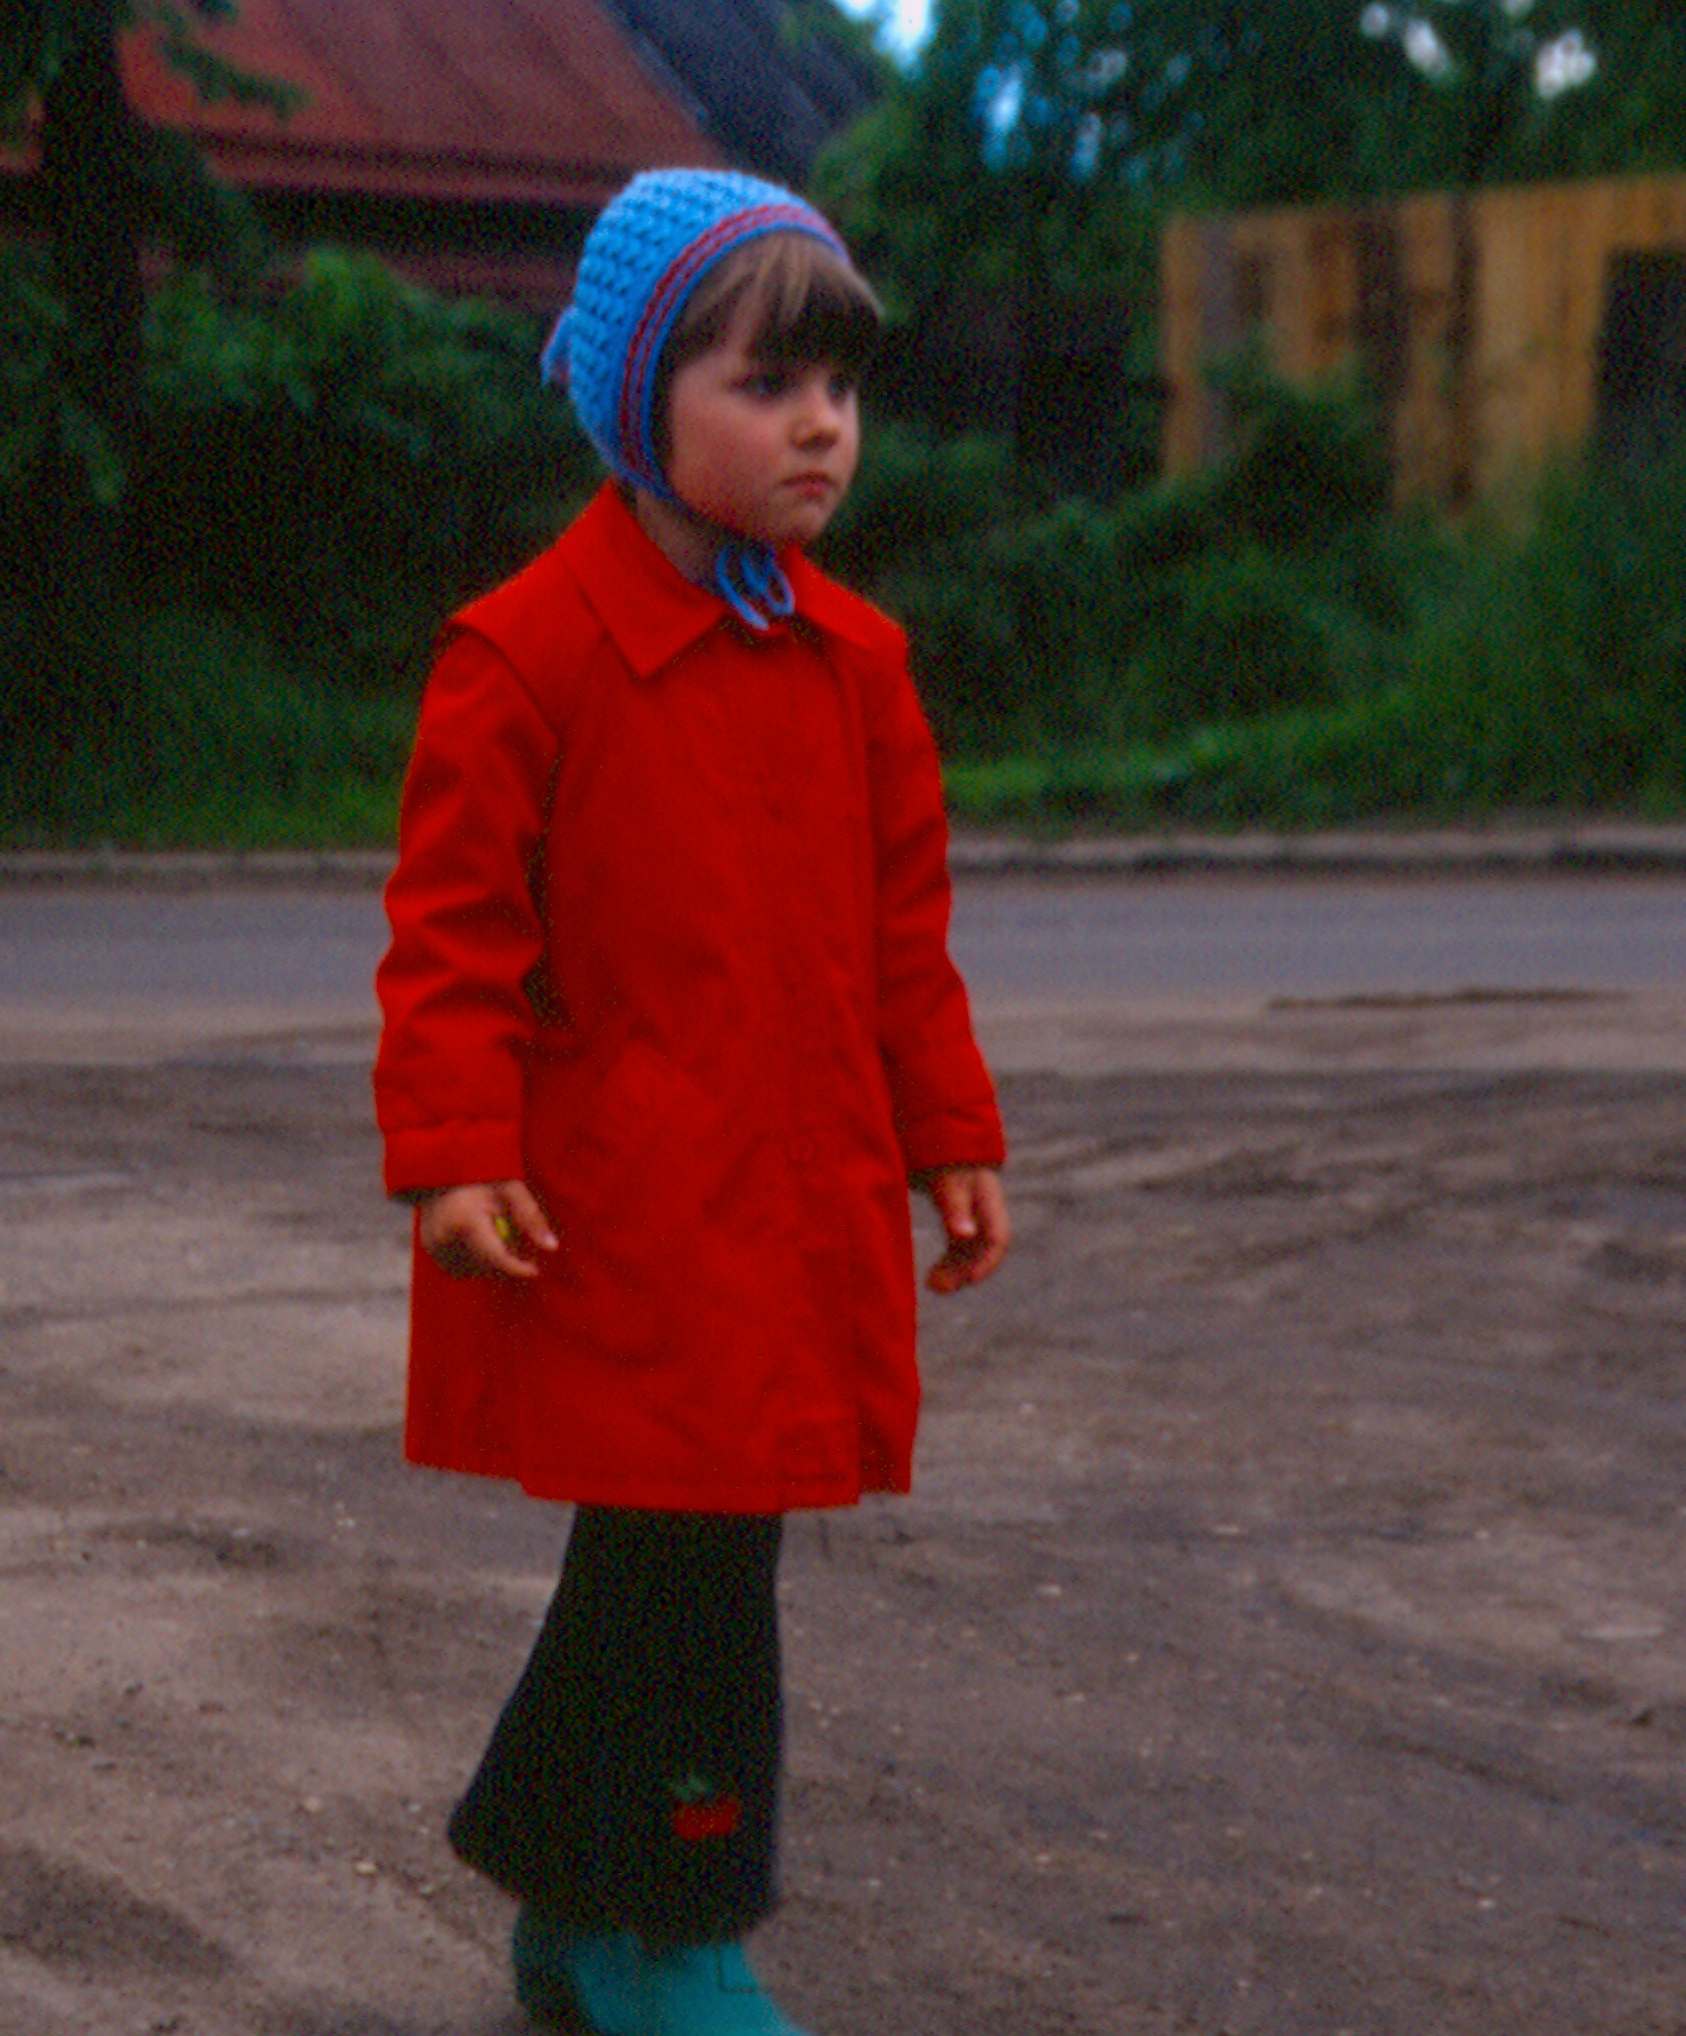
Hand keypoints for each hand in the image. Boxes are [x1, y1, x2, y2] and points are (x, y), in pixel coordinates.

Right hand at [418, 1179, 556, 1279]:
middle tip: (517, 1239)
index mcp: (465, 1221)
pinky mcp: (431, 1250)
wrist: (442, 1166)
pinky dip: (475, 1256)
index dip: (518, 1268)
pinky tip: (476, 1233)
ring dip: (491, 1259)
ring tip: (494, 1228)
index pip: (496, 1258)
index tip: (535, 1270)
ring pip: (476, 1269)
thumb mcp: (511, 1189)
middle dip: (506, 1259)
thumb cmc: (482, 1174)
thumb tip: (552, 1247)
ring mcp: (434, 1246)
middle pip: (487, 1267)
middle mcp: (444, 1238)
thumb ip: (531, 1218)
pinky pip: (462, 1266)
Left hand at [917, 1166, 1009, 1293]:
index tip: (969, 1280)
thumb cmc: (947, 1163)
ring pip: (971, 1254)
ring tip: (932, 1286)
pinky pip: (960, 1251)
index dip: (987, 1262)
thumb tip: (964, 1235)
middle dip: (964, 1272)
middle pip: (983, 1252)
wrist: (941, 1144)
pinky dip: (949, 1265)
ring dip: (956, 1273)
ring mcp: (975, 1220)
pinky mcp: (961, 1223)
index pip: (997, 1240)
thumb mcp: (950, 1186)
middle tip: (937, 1287)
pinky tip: (932, 1278)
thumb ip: (956, 1209)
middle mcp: (987, 1215)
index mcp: (990, 1204)